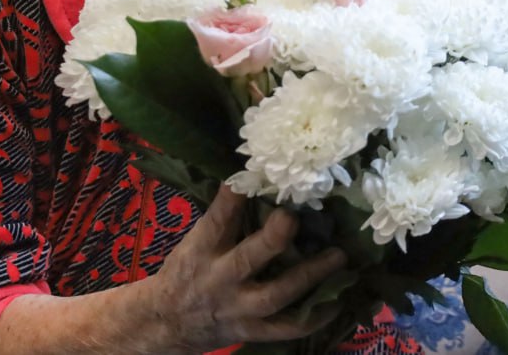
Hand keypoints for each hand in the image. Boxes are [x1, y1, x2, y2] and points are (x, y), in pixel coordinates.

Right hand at [146, 186, 346, 353]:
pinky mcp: (252, 331)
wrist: (168, 321)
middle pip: (247, 260)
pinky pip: (287, 328)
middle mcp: (219, 280)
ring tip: (339, 256)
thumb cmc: (186, 271)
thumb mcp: (194, 242)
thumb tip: (261, 180)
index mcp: (201, 251)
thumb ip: (224, 219)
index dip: (232, 198)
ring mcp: (238, 308)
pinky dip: (315, 316)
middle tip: (295, 217)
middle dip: (274, 239)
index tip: (251, 176)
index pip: (216, 222)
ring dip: (309, 276)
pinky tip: (337, 299)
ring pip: (275, 295)